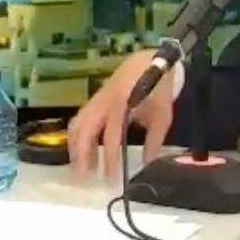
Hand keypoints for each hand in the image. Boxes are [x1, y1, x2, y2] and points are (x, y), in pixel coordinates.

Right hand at [67, 49, 175, 182]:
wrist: (151, 60)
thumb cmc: (159, 89)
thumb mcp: (163, 115)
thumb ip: (154, 140)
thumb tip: (147, 163)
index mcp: (122, 104)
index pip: (111, 135)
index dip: (110, 158)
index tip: (112, 179)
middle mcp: (104, 101)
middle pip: (84, 129)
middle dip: (82, 154)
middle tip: (84, 177)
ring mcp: (97, 99)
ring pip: (77, 124)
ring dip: (76, 147)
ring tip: (81, 168)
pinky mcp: (95, 100)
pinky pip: (80, 119)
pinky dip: (78, 137)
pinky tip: (84, 152)